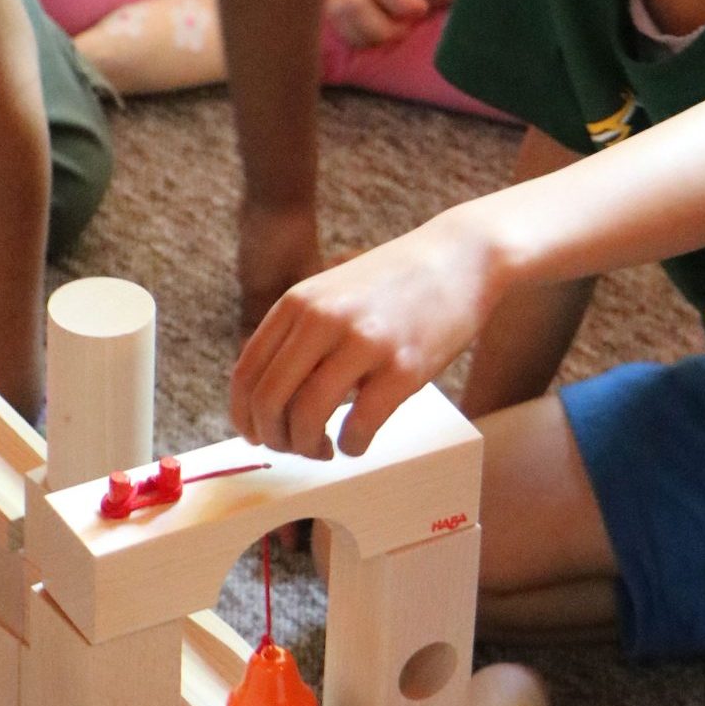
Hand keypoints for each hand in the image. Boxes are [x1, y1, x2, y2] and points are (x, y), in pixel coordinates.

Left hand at [230, 209, 502, 459]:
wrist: (460, 257)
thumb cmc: (395, 284)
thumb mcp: (331, 293)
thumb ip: (297, 331)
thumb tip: (264, 393)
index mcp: (297, 303)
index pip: (246, 374)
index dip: (244, 418)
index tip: (258, 437)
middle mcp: (322, 319)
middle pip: (269, 401)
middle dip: (275, 439)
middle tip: (294, 448)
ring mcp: (363, 342)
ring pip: (306, 417)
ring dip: (308, 448)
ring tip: (325, 448)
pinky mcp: (403, 367)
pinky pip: (359, 425)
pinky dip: (351, 446)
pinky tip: (356, 442)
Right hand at [326, 0, 444, 48]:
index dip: (405, 6)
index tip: (422, 6)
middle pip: (357, 9)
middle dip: (386, 30)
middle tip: (408, 23)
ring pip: (340, 17)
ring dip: (366, 34)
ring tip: (390, 28)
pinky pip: (332, 14)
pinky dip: (351, 30)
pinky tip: (373, 25)